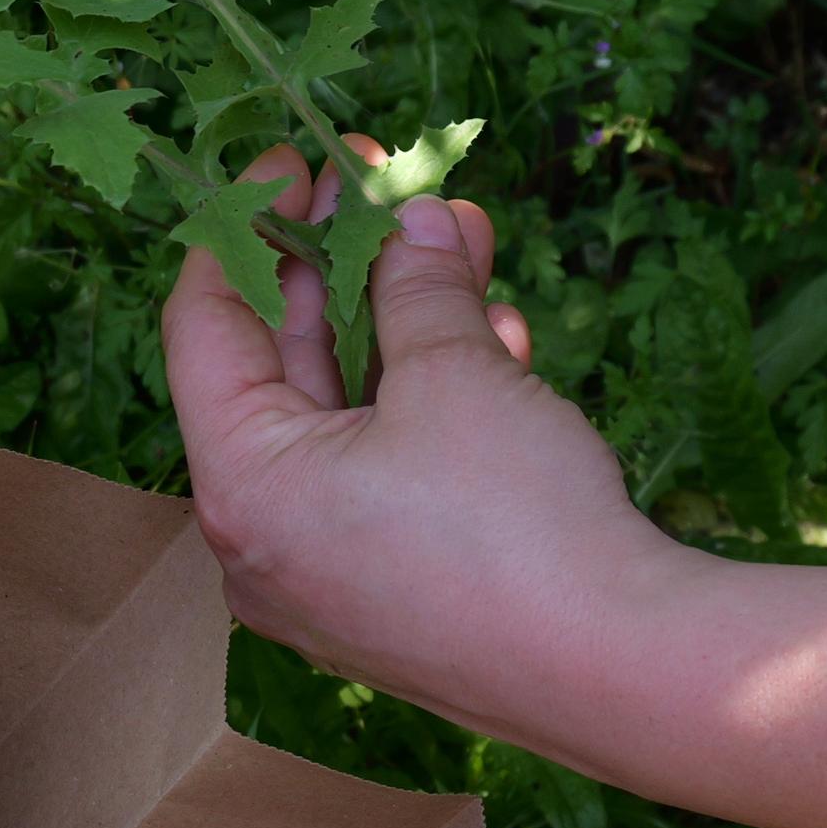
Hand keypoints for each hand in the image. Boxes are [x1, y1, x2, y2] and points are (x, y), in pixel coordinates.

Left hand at [167, 153, 693, 730]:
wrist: (622, 668)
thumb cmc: (516, 525)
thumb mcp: (455, 374)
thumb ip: (413, 284)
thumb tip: (408, 219)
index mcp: (242, 486)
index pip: (204, 325)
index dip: (248, 225)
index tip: (293, 160)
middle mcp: (265, 540)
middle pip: (280, 366)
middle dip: (345, 264)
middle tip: (384, 181)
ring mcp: (330, 572)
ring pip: (349, 414)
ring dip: (404, 320)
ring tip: (464, 237)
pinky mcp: (395, 587)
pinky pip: (390, 469)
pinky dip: (432, 399)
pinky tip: (499, 338)